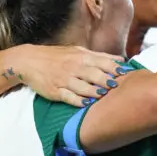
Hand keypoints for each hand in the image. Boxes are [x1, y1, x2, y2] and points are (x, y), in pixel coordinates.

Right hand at [11, 44, 125, 107]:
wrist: (30, 61)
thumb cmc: (58, 56)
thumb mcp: (78, 51)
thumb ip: (100, 57)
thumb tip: (122, 60)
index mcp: (82, 57)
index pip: (103, 62)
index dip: (115, 69)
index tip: (126, 74)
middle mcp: (74, 67)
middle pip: (95, 75)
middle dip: (107, 81)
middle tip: (118, 87)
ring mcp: (64, 80)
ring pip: (83, 87)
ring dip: (95, 92)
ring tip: (104, 96)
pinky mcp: (55, 91)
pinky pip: (69, 97)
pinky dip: (78, 101)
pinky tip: (86, 104)